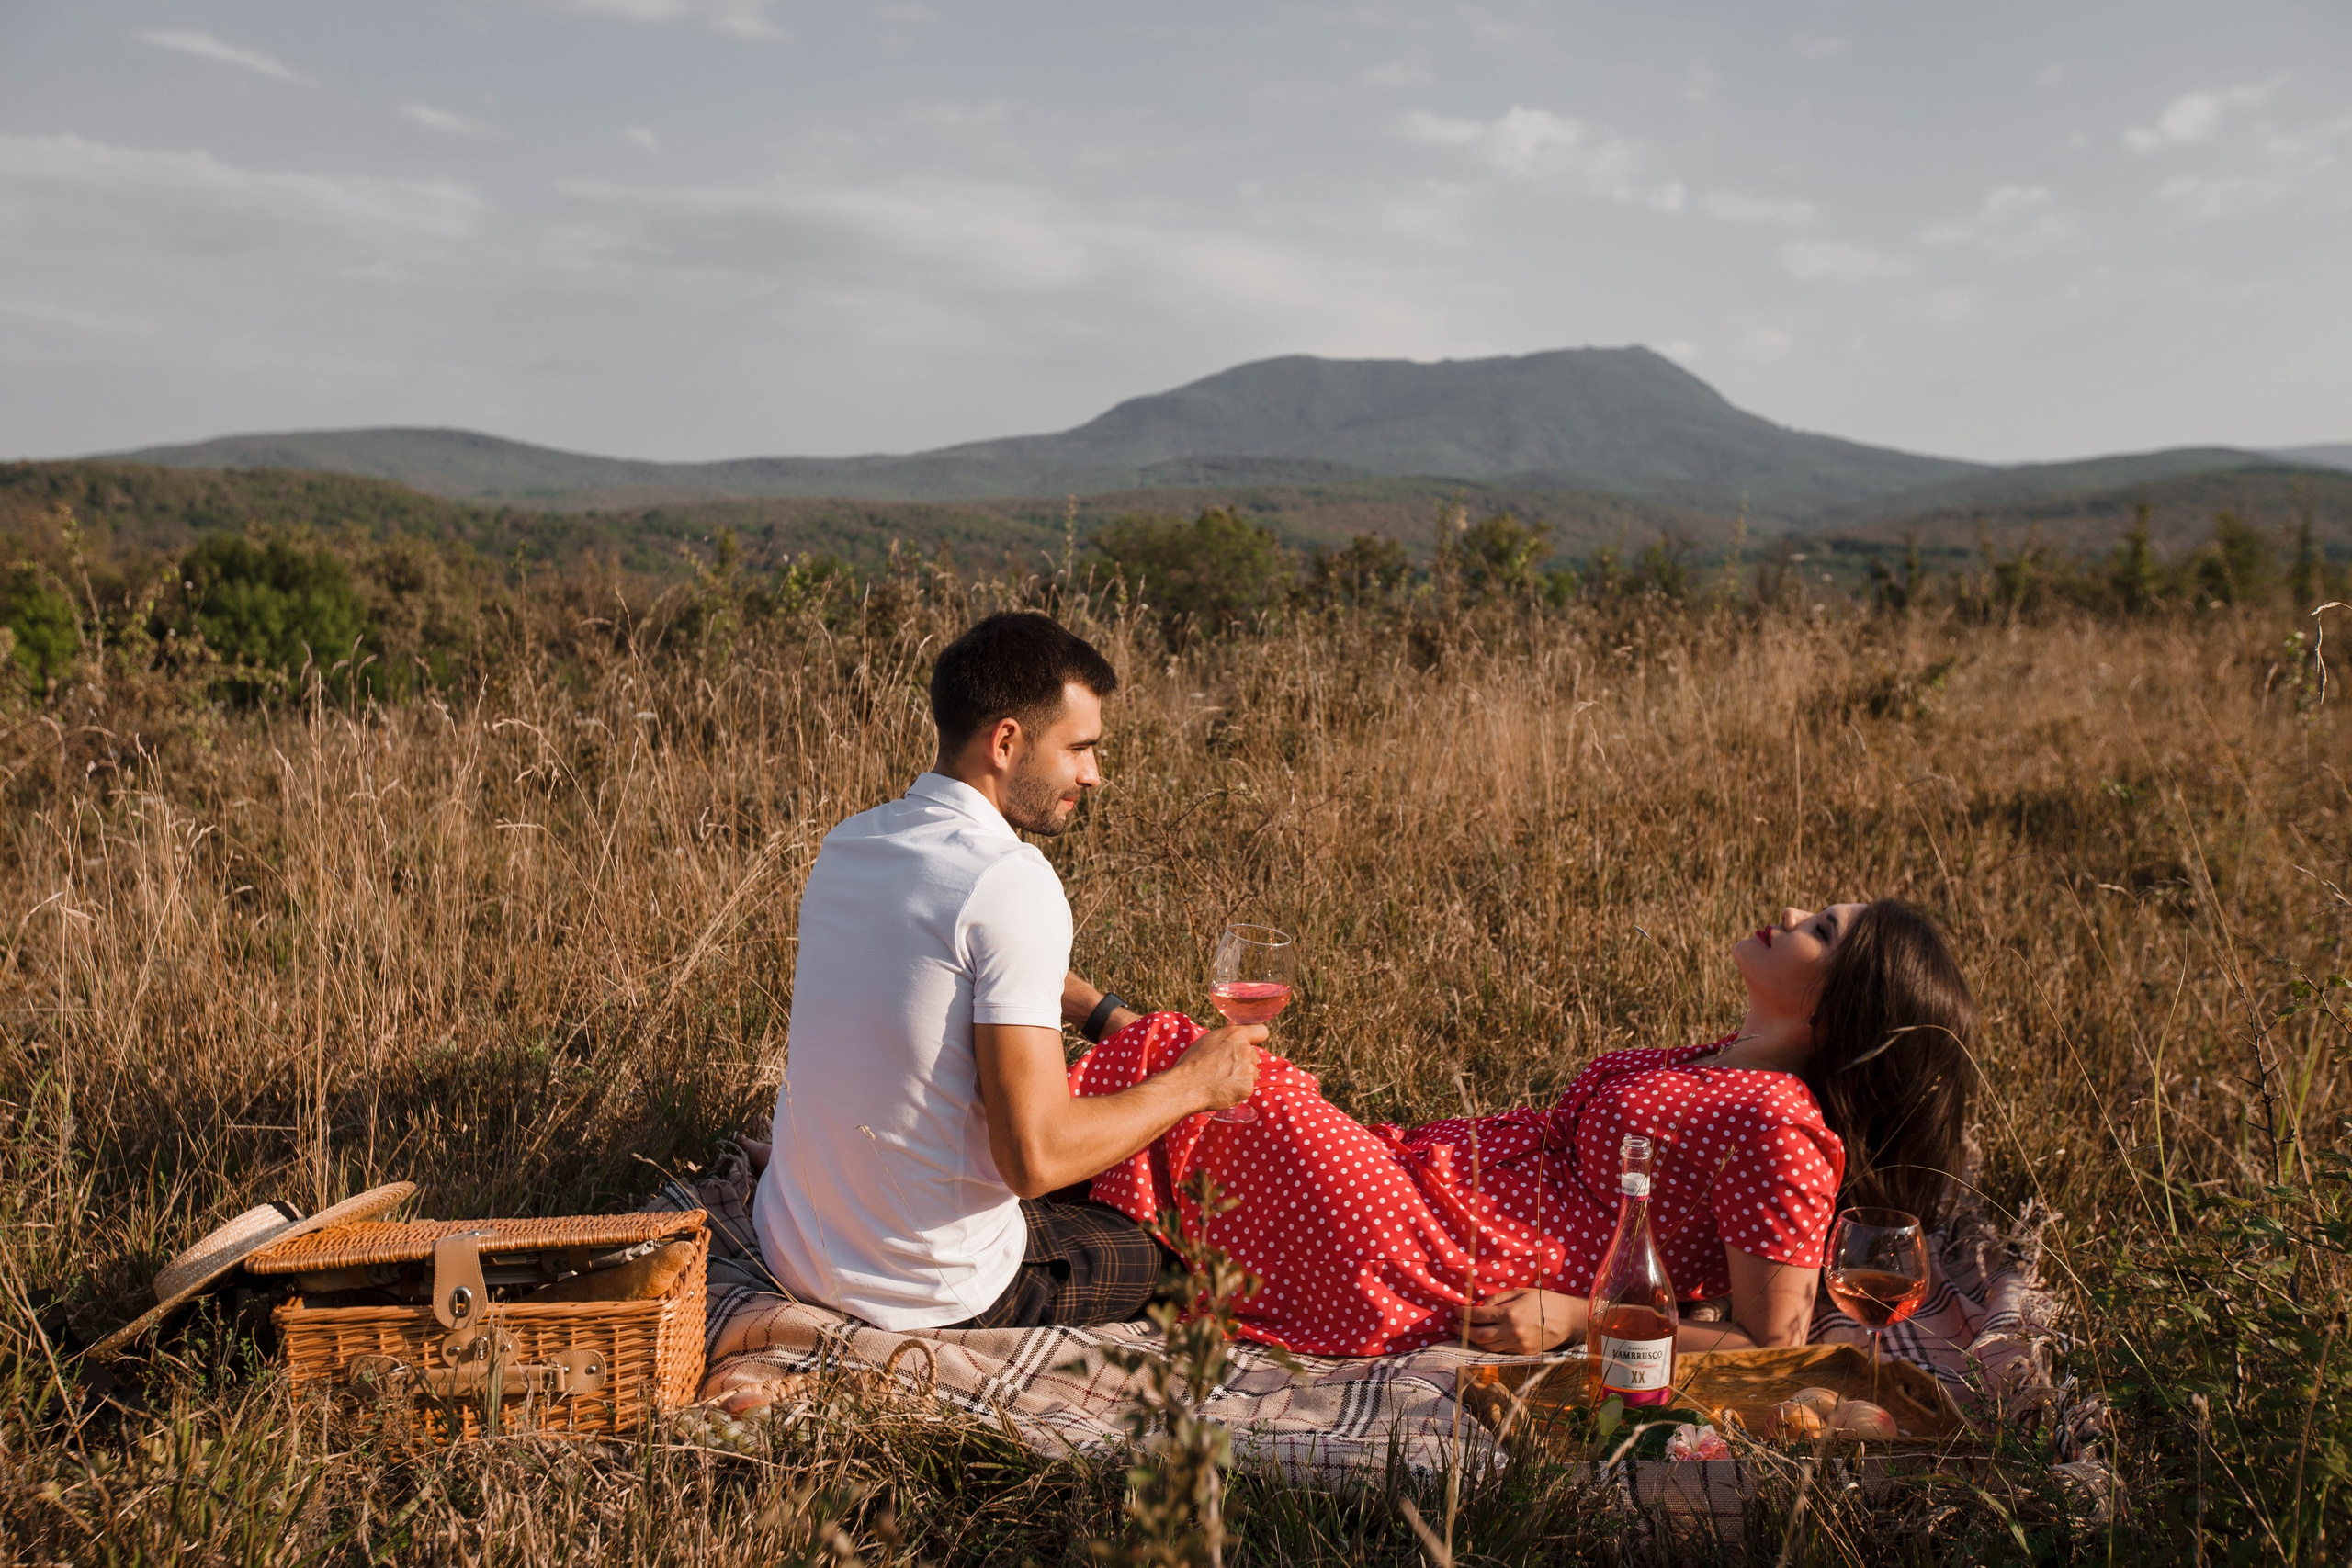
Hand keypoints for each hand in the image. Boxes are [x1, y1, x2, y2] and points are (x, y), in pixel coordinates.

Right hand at [1171, 1023, 1265, 1111]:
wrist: (1186, 1086)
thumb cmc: (1193, 1063)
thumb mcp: (1209, 1040)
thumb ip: (1228, 1037)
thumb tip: (1237, 1033)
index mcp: (1235, 1035)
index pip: (1261, 1031)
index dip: (1256, 1038)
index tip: (1252, 1043)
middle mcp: (1245, 1050)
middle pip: (1255, 1056)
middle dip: (1245, 1061)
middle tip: (1226, 1067)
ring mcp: (1248, 1070)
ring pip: (1253, 1072)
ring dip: (1243, 1076)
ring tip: (1223, 1079)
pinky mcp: (1247, 1087)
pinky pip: (1248, 1087)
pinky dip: (1239, 1090)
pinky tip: (1225, 1089)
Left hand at [1460, 1289, 1584, 1354]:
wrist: (1568, 1320)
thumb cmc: (1544, 1301)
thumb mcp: (1520, 1292)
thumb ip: (1497, 1299)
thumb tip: (1479, 1306)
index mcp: (1510, 1313)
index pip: (1478, 1316)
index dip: (1463, 1314)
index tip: (1454, 1311)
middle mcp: (1511, 1332)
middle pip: (1479, 1335)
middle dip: (1463, 1330)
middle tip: (1453, 1326)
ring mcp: (1518, 1345)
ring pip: (1488, 1347)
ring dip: (1473, 1341)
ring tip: (1464, 1333)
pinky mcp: (1523, 1354)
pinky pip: (1500, 1351)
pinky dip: (1489, 1346)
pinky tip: (1482, 1340)